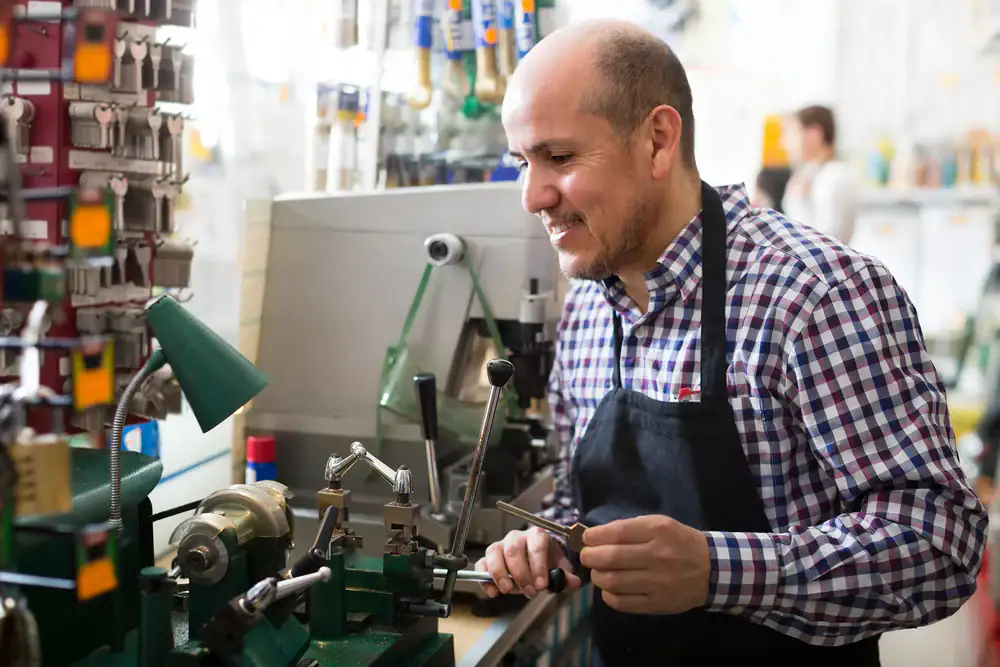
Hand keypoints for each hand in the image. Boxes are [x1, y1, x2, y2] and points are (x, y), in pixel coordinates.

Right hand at [475, 527, 581, 598]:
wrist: (535, 563)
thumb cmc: (547, 563)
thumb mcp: (560, 569)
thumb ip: (567, 576)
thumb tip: (572, 583)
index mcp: (537, 536)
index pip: (536, 545)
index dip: (538, 565)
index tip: (542, 585)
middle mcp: (517, 537)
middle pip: (513, 549)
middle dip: (521, 573)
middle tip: (530, 591)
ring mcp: (500, 546)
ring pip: (494, 552)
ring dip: (500, 573)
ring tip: (508, 590)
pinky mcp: (488, 558)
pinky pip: (481, 565)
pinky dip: (484, 579)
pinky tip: (493, 592)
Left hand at [580, 515, 709, 614]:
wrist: (712, 569)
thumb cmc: (680, 542)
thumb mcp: (660, 524)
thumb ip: (630, 528)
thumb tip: (596, 536)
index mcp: (657, 531)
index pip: (616, 533)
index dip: (594, 536)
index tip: (586, 538)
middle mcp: (657, 556)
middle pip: (610, 558)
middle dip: (590, 556)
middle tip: (587, 556)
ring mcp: (658, 582)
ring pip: (612, 582)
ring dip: (597, 576)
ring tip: (599, 572)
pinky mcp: (658, 603)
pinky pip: (622, 602)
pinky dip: (609, 596)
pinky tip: (610, 589)